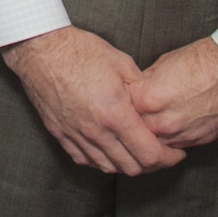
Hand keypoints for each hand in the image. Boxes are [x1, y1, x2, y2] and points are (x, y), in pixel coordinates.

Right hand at [3, 26, 182, 175]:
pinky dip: (102, 161)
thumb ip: (141, 88)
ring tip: (137, 154)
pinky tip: (109, 152)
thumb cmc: (80, 51)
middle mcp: (96, 130)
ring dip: (127, 165)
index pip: (149, 153)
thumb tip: (153, 103)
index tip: (176, 152)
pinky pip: (85, 160)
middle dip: (153, 164)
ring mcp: (76, 135)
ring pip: (108, 167)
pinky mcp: (61, 134)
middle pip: (132, 167)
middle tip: (161, 154)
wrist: (41, 50)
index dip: (168, 158)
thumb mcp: (122, 63)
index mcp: (115, 113)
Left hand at [130, 36, 217, 149]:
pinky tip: (169, 129)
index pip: (122, 110)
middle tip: (129, 120)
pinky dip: (169, 140)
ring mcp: (180, 134)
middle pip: (134, 132)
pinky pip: (174, 146)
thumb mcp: (163, 64)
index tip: (120, 104)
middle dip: (131, 125)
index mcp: (148, 99)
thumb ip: (144, 83)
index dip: (120, 106)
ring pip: (153, 145)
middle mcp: (162, 121)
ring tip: (148, 127)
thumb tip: (133, 92)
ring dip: (149, 138)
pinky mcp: (197, 141)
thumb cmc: (203, 61)